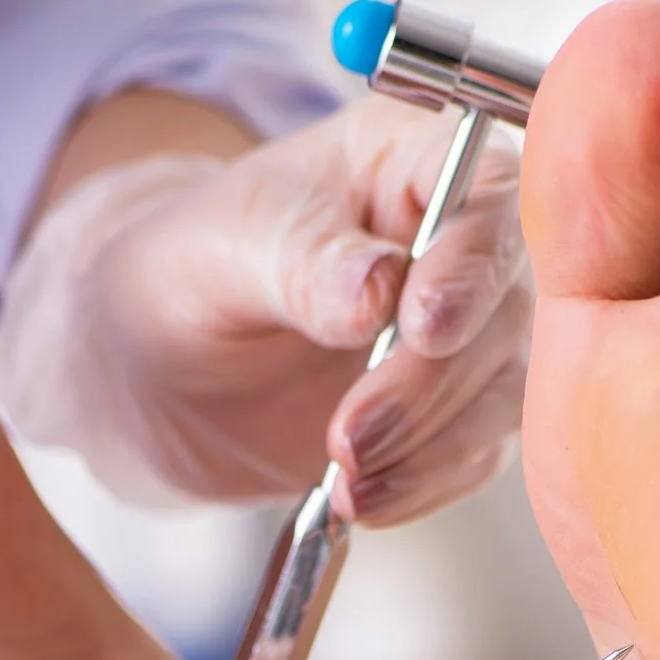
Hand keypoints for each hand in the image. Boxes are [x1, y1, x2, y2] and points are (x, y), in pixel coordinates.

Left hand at [0, 96, 531, 527]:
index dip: (469, 264)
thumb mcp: (222, 246)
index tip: (421, 326)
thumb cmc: (187, 270)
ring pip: (499, 391)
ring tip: (345, 480)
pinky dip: (422, 486)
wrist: (157, 367)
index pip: (486, 192)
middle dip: (430, 381)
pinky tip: (361, 501)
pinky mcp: (452, 413)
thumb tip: (380, 289)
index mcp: (410, 158)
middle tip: (352, 431)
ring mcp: (466, 332)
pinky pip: (471, 454)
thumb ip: (301, 259)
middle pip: (502, 307)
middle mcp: (460, 241)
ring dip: (429, 446)